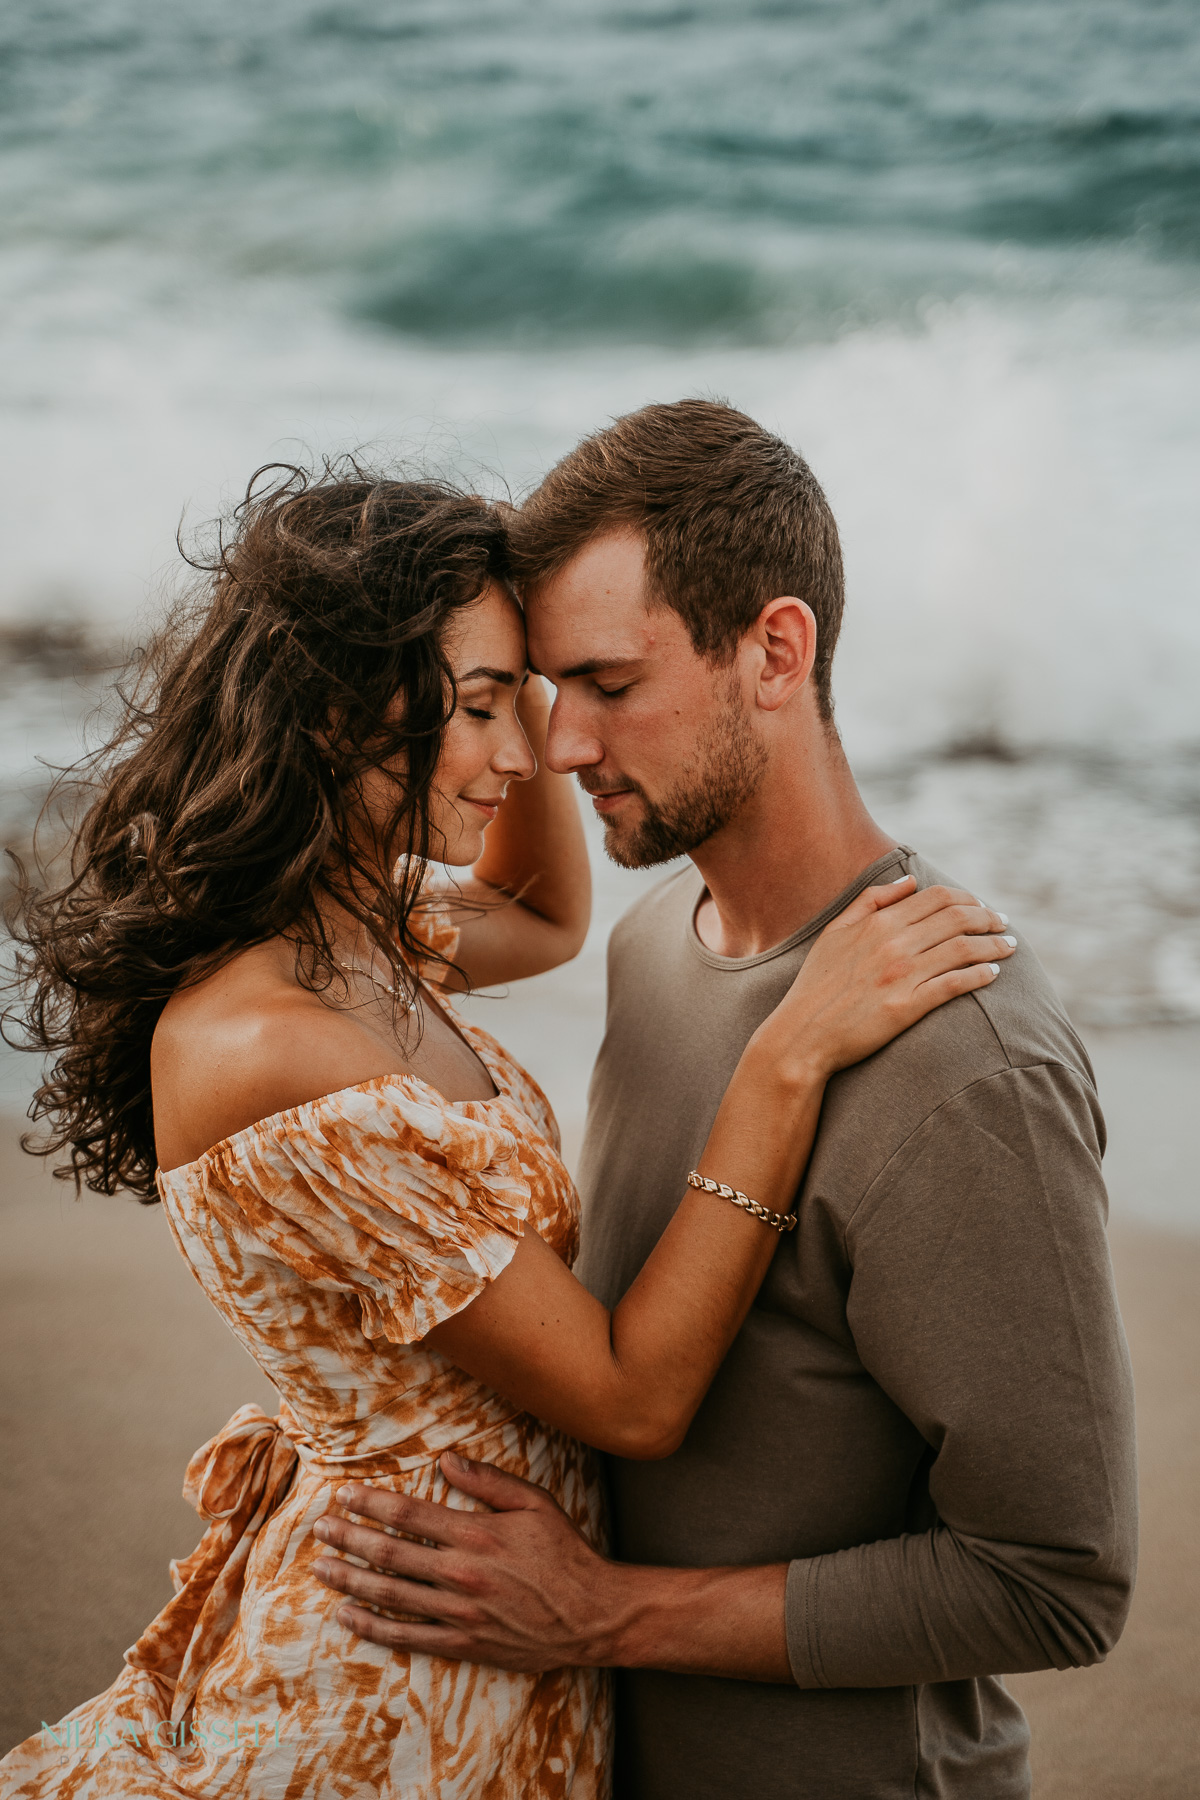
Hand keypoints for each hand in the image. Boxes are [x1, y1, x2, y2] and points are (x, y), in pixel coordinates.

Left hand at [311, 1454, 620, 1670]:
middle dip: (349, 1538)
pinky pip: (408, 1637)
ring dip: (351, 1581)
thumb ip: (488, 1481)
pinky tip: (349, 1617)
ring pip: (390, 1597)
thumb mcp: (535, 1502)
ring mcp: (460, 1614)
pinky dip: (373, 1628)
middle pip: (389, 1555)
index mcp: (476, 1535)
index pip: (408, 1515)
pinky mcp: (464, 1645)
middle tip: (320, 1528)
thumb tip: (446, 1459)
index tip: (344, 1495)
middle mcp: (461, 1575)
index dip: (370, 1504)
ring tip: (322, 1568)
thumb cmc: (565, 1552)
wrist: (593, 1614)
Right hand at [755, 876, 1015, 1080]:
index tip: (984, 908)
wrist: (802, 1035)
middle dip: (988, 918)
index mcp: (877, 923)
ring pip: (962, 949)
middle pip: (957, 918)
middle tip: (1003, 924)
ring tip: (1009, 947)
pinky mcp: (906, 1007)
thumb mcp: (835, 932)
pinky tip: (992, 975)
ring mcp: (900, 976)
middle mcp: (892, 944)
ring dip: (993, 945)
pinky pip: (954, 985)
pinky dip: (979, 976)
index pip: (938, 898)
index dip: (969, 899)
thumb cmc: (817, 985)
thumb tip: (909, 880)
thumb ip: (871, 901)